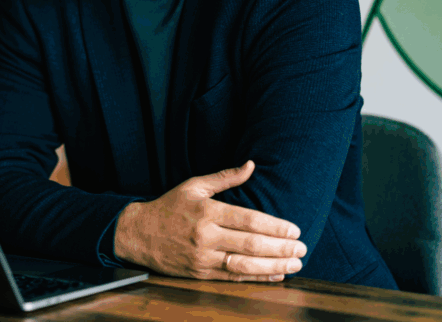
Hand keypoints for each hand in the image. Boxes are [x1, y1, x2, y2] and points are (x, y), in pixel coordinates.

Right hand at [113, 161, 306, 281]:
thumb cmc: (168, 207)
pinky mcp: (200, 273)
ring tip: (296, 264)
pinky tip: (276, 275)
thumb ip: (225, 177)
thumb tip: (252, 165)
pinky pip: (234, 277)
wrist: (138, 234)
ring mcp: (203, 258)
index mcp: (206, 212)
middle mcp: (206, 236)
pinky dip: (258, 277)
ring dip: (275, 266)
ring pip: (246, 265)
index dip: (275, 227)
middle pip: (251, 244)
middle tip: (303, 248)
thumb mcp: (193, 186)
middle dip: (281, 248)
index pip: (249, 220)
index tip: (295, 229)